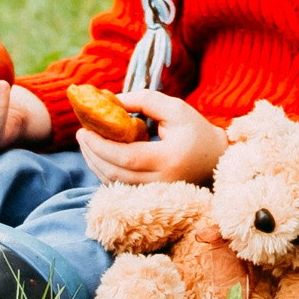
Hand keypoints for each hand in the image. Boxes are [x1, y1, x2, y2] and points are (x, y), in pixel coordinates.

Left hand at [75, 90, 225, 183]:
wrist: (216, 159)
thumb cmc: (195, 130)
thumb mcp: (174, 108)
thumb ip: (143, 101)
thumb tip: (111, 101)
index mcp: (170, 159)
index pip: (127, 158)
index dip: (101, 146)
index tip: (84, 130)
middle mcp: (163, 183)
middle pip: (116, 175)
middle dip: (93, 154)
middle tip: (81, 134)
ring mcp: (157, 194)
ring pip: (115, 185)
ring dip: (96, 164)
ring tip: (87, 144)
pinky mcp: (152, 198)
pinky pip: (121, 189)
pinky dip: (106, 172)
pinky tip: (100, 156)